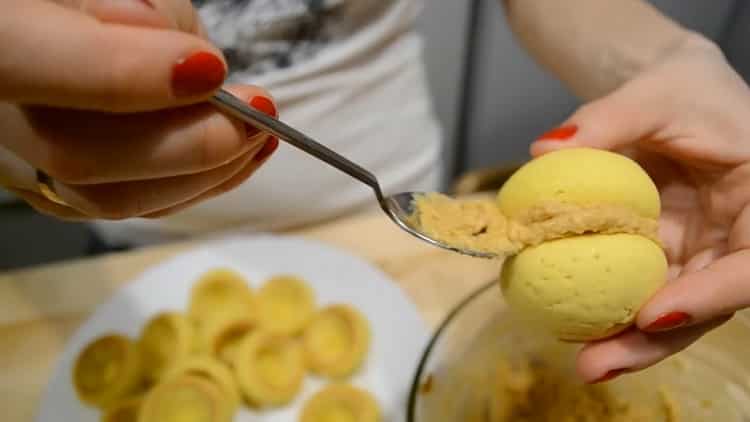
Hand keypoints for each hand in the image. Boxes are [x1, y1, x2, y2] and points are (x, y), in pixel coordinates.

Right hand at [0, 0, 277, 219]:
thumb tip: (190, 68)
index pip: (25, 62)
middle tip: (259, 110)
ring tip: (261, 132)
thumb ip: (141, 9)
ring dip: (204, 173)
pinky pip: (132, 204)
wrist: (72, 34)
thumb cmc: (98, 3)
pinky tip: (244, 154)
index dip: (121, 74)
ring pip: (107, 197)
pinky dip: (198, 185)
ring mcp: (23, 162)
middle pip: (76, 154)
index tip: (209, 69)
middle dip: (189, 142)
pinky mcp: (62, 190)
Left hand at [530, 34, 749, 382]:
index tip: (652, 314)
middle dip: (654, 342)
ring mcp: (697, 253)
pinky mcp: (662, 255)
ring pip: (670, 310)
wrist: (670, 96)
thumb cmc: (682, 89)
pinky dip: (607, 311)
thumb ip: (607, 119)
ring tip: (583, 363)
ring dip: (626, 341)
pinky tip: (571, 329)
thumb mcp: (654, 93)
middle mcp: (734, 239)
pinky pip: (636, 289)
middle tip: (597, 363)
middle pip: (705, 304)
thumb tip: (545, 150)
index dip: (710, 297)